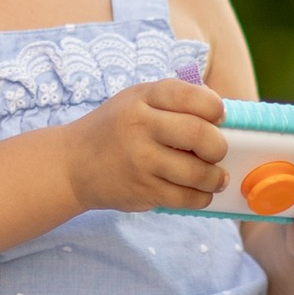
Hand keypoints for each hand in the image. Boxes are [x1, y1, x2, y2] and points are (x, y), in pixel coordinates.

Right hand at [64, 78, 227, 215]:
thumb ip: (174, 100)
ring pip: (197, 173)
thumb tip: (221, 111)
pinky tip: (200, 192)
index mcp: (143, 99)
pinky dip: (201, 197)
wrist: (72, 165)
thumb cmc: (115, 129)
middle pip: (199, 134)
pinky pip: (185, 198)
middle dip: (218, 146)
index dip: (215, 108)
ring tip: (215, 177)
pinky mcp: (142, 191)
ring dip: (215, 178)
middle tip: (217, 152)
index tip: (219, 118)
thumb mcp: (137, 100)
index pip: (191, 96)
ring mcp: (141, 162)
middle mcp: (140, 128)